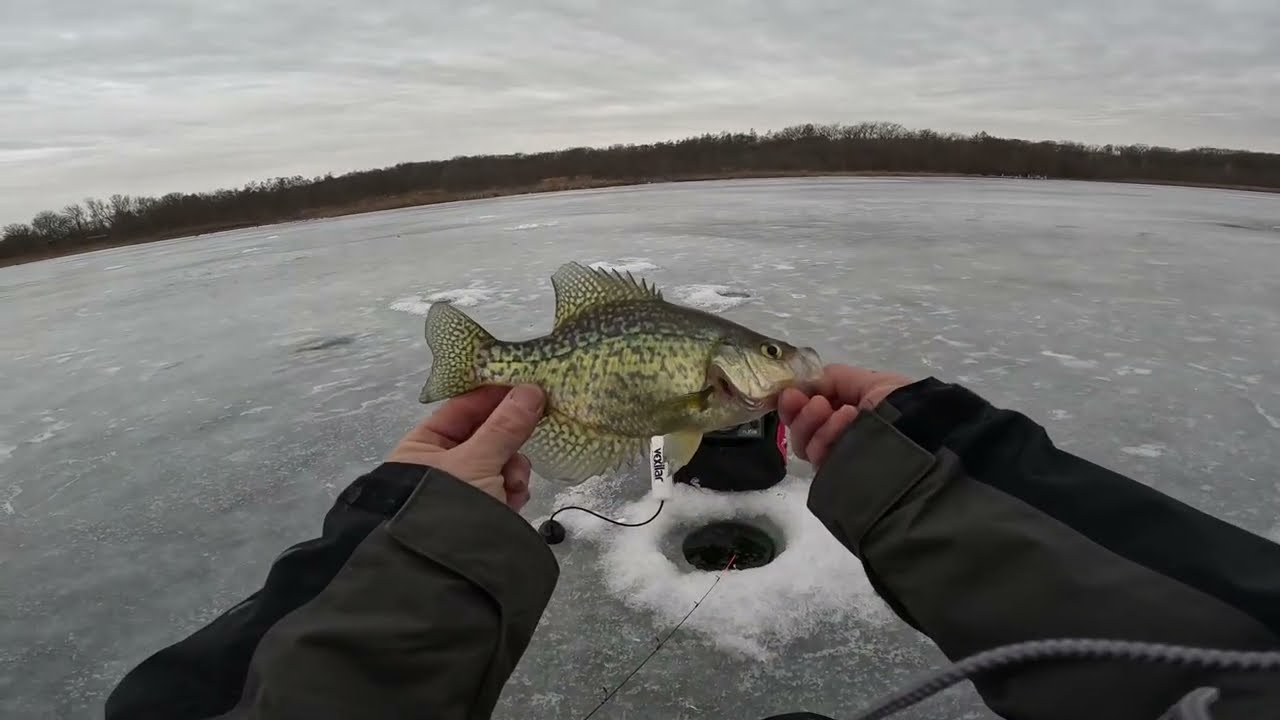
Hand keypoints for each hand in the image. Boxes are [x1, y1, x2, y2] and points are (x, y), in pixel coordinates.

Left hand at [387, 384, 545, 510]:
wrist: (444, 576)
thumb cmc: (447, 505)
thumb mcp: (478, 461)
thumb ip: (506, 425)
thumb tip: (532, 388)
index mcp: (422, 446)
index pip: (461, 409)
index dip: (493, 396)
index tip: (526, 387)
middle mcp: (438, 465)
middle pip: (484, 436)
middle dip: (508, 440)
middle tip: (534, 427)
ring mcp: (459, 490)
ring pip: (497, 463)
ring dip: (512, 469)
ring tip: (515, 485)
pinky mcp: (477, 512)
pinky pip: (501, 488)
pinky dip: (511, 490)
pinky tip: (515, 501)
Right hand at [778, 364, 912, 469]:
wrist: (920, 438)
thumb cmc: (899, 405)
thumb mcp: (871, 380)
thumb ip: (836, 377)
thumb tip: (809, 381)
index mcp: (845, 410)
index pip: (807, 407)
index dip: (795, 399)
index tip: (791, 392)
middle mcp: (838, 435)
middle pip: (800, 426)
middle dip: (800, 412)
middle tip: (815, 403)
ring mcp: (837, 457)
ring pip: (804, 443)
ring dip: (816, 424)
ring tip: (844, 414)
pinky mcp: (837, 477)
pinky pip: (816, 458)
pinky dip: (826, 439)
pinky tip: (847, 424)